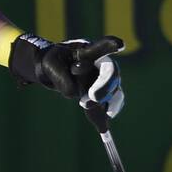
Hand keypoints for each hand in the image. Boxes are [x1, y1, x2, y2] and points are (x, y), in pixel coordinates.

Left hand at [9, 33, 124, 116]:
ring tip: (87, 107)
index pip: (101, 47)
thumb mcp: (50, 64)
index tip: (120, 44)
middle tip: (93, 98)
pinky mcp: (105, 95)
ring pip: (115, 92)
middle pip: (111, 74)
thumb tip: (75, 94)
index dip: (111, 46)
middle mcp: (102, 65)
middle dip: (104, 87)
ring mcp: (106, 81)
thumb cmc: (54, 61)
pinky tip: (101, 126)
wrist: (56, 71)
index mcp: (88, 51)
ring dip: (105, 103)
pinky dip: (105, 115)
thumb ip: (61, 76)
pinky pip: (110, 105)